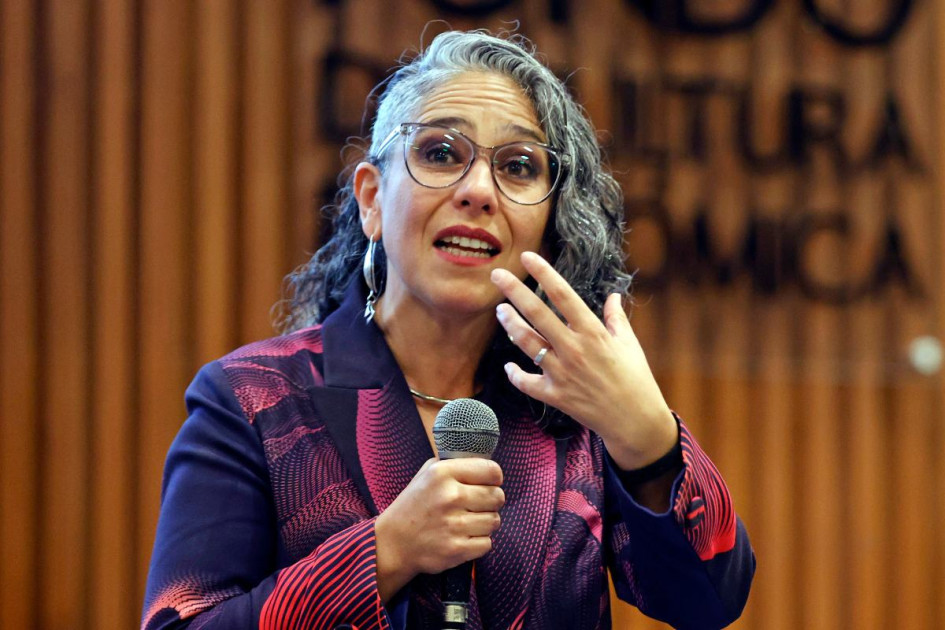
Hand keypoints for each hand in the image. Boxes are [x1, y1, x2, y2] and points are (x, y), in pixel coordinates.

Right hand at [374, 457, 503, 601]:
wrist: (393, 542)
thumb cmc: (414, 504)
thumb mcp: (427, 473)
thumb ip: (455, 464)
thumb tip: (486, 462)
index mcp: (443, 473)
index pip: (492, 471)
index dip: (494, 477)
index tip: (488, 482)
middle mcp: (450, 496)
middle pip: (497, 496)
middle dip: (491, 501)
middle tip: (477, 504)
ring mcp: (454, 525)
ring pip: (494, 521)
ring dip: (485, 522)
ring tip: (467, 521)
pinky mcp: (457, 549)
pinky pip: (487, 543)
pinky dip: (479, 542)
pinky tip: (463, 537)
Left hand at [491, 251, 676, 470]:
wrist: (634, 420)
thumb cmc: (636, 378)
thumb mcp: (629, 343)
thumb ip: (615, 317)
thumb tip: (613, 295)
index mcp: (592, 332)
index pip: (563, 294)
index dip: (543, 273)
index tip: (527, 257)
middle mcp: (574, 349)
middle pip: (536, 313)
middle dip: (513, 291)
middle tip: (497, 274)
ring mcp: (561, 373)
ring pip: (526, 343)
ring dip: (510, 324)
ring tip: (500, 310)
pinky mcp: (554, 396)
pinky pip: (526, 382)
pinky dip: (514, 373)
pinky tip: (508, 364)